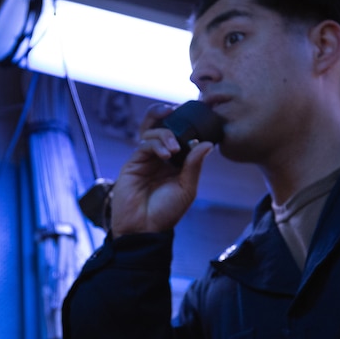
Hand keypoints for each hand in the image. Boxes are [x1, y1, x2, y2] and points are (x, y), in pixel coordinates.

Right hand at [108, 103, 212, 235]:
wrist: (144, 229)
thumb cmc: (166, 212)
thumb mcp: (187, 188)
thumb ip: (194, 165)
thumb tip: (207, 144)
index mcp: (175, 163)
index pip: (179, 136)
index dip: (186, 126)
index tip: (197, 119)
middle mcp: (159, 158)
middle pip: (160, 126)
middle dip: (167, 115)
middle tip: (177, 110)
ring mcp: (145, 159)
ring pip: (151, 132)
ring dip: (165, 134)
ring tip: (174, 148)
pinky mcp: (133, 163)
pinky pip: (144, 144)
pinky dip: (156, 144)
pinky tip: (166, 155)